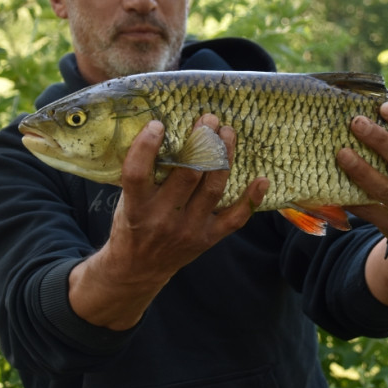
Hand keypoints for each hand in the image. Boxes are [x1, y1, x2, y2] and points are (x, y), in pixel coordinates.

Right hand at [69, 114, 268, 329]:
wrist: (138, 269)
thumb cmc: (132, 224)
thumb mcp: (126, 200)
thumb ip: (143, 175)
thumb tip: (163, 130)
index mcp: (136, 207)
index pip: (137, 174)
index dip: (146, 148)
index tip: (158, 125)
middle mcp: (162, 219)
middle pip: (187, 175)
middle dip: (201, 142)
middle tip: (209, 119)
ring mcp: (188, 229)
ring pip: (213, 189)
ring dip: (224, 157)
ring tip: (227, 133)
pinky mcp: (207, 239)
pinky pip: (234, 219)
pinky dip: (250, 199)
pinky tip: (261, 179)